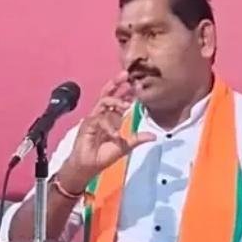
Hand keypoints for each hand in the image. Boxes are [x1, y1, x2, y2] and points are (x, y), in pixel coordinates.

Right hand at [58, 71, 155, 191]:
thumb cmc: (103, 156)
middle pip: (109, 93)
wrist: (87, 167)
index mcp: (112, 117)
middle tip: (126, 74)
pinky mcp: (87, 124)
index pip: (120, 100)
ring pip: (103, 101)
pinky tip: (114, 133)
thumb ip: (137, 139)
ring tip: (127, 104)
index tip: (138, 85)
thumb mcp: (125, 146)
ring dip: (115, 99)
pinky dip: (107, 124)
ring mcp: (94, 117)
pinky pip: (98, 118)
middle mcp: (103, 114)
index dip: (129, 92)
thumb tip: (154, 136)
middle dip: (117, 83)